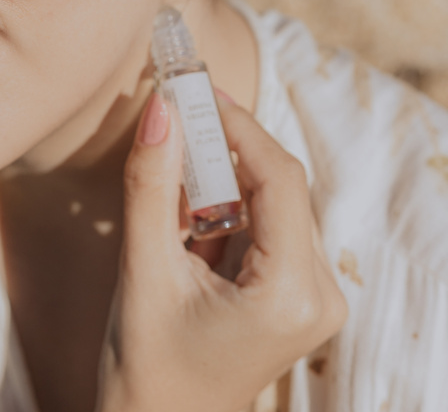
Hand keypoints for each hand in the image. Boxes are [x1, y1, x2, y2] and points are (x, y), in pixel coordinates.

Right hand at [95, 92, 347, 411]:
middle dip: (226, 148)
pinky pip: (266, 224)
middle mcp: (318, 295)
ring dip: (222, 178)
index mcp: (291, 295)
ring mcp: (312, 297)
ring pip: (271, 200)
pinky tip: (188, 216)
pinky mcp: (296, 293)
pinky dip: (226, 206)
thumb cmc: (145, 368)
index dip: (239, 126)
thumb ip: (152, 184)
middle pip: (279, 185)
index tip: (196, 92)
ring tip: (172, 176)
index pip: (279, 178)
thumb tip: (162, 109)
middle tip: (178, 115)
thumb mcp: (143, 269)